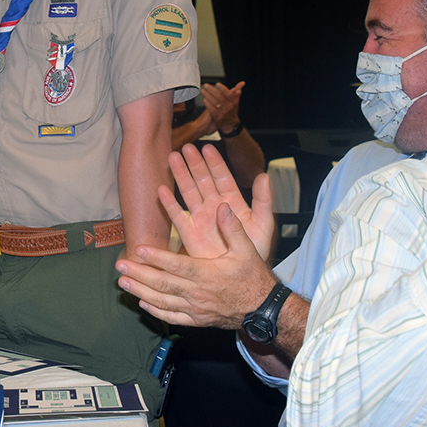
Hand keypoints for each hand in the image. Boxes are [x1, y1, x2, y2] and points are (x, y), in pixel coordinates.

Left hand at [116, 203, 277, 328]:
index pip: (177, 265)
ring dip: (140, 291)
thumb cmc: (253, 278)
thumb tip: (222, 206)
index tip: (139, 250)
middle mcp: (197, 293)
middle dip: (139, 274)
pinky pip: (172, 317)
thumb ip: (233, 228)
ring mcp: (195, 309)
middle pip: (163, 284)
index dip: (157, 258)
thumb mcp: (247, 250)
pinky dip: (156, 311)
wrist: (262, 310)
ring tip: (122, 282)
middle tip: (119, 265)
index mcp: (207, 274)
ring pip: (162, 301)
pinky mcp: (197, 320)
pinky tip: (143, 304)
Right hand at [161, 144, 273, 259]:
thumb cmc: (254, 252)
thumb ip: (263, 200)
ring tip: (172, 158)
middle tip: (185, 148)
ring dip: (180, 176)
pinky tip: (162, 189)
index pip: (222, 177)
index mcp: (232, 202)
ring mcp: (200, 218)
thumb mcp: (263, 224)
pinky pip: (177, 215)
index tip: (206, 148)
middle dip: (194, 164)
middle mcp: (214, 207)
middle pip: (202, 180)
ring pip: (188, 192)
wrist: (241, 277)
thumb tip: (264, 176)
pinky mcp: (189, 233)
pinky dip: (169, 203)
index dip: (214, 163)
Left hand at [201, 81, 244, 133]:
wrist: (230, 123)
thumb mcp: (235, 100)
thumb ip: (237, 90)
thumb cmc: (232, 109)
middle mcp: (228, 106)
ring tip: (202, 91)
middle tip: (205, 85)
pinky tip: (204, 99)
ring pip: (214, 102)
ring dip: (207, 95)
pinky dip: (208, 104)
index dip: (223, 89)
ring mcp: (223, 112)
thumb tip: (242, 83)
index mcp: (233, 101)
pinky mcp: (217, 116)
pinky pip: (212, 109)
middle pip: (219, 97)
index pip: (228, 94)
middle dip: (212, 90)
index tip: (217, 84)